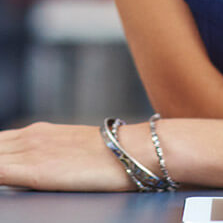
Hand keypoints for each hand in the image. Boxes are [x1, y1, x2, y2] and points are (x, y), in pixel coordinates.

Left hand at [0, 120, 151, 191]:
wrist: (130, 150)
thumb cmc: (109, 154)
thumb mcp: (72, 147)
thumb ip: (50, 152)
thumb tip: (44, 165)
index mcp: (37, 131)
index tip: (2, 159)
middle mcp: (30, 136)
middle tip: (1, 170)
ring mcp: (31, 151)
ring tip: (1, 171)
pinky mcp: (34, 171)